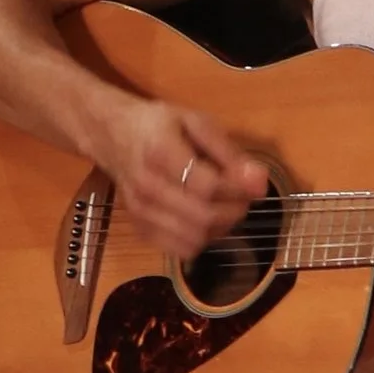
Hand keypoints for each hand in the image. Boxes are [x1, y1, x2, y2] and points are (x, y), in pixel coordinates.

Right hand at [105, 99, 269, 256]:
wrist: (113, 136)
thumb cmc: (159, 125)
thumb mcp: (196, 122)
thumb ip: (229, 153)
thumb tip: (260, 182)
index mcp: (160, 152)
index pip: (207, 187)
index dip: (238, 190)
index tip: (256, 184)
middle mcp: (147, 187)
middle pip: (204, 217)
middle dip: (235, 210)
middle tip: (243, 195)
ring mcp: (141, 212)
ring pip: (196, 239)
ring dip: (222, 227)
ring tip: (225, 205)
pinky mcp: (141, 230)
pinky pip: (181, 250)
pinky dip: (202, 239)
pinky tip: (205, 219)